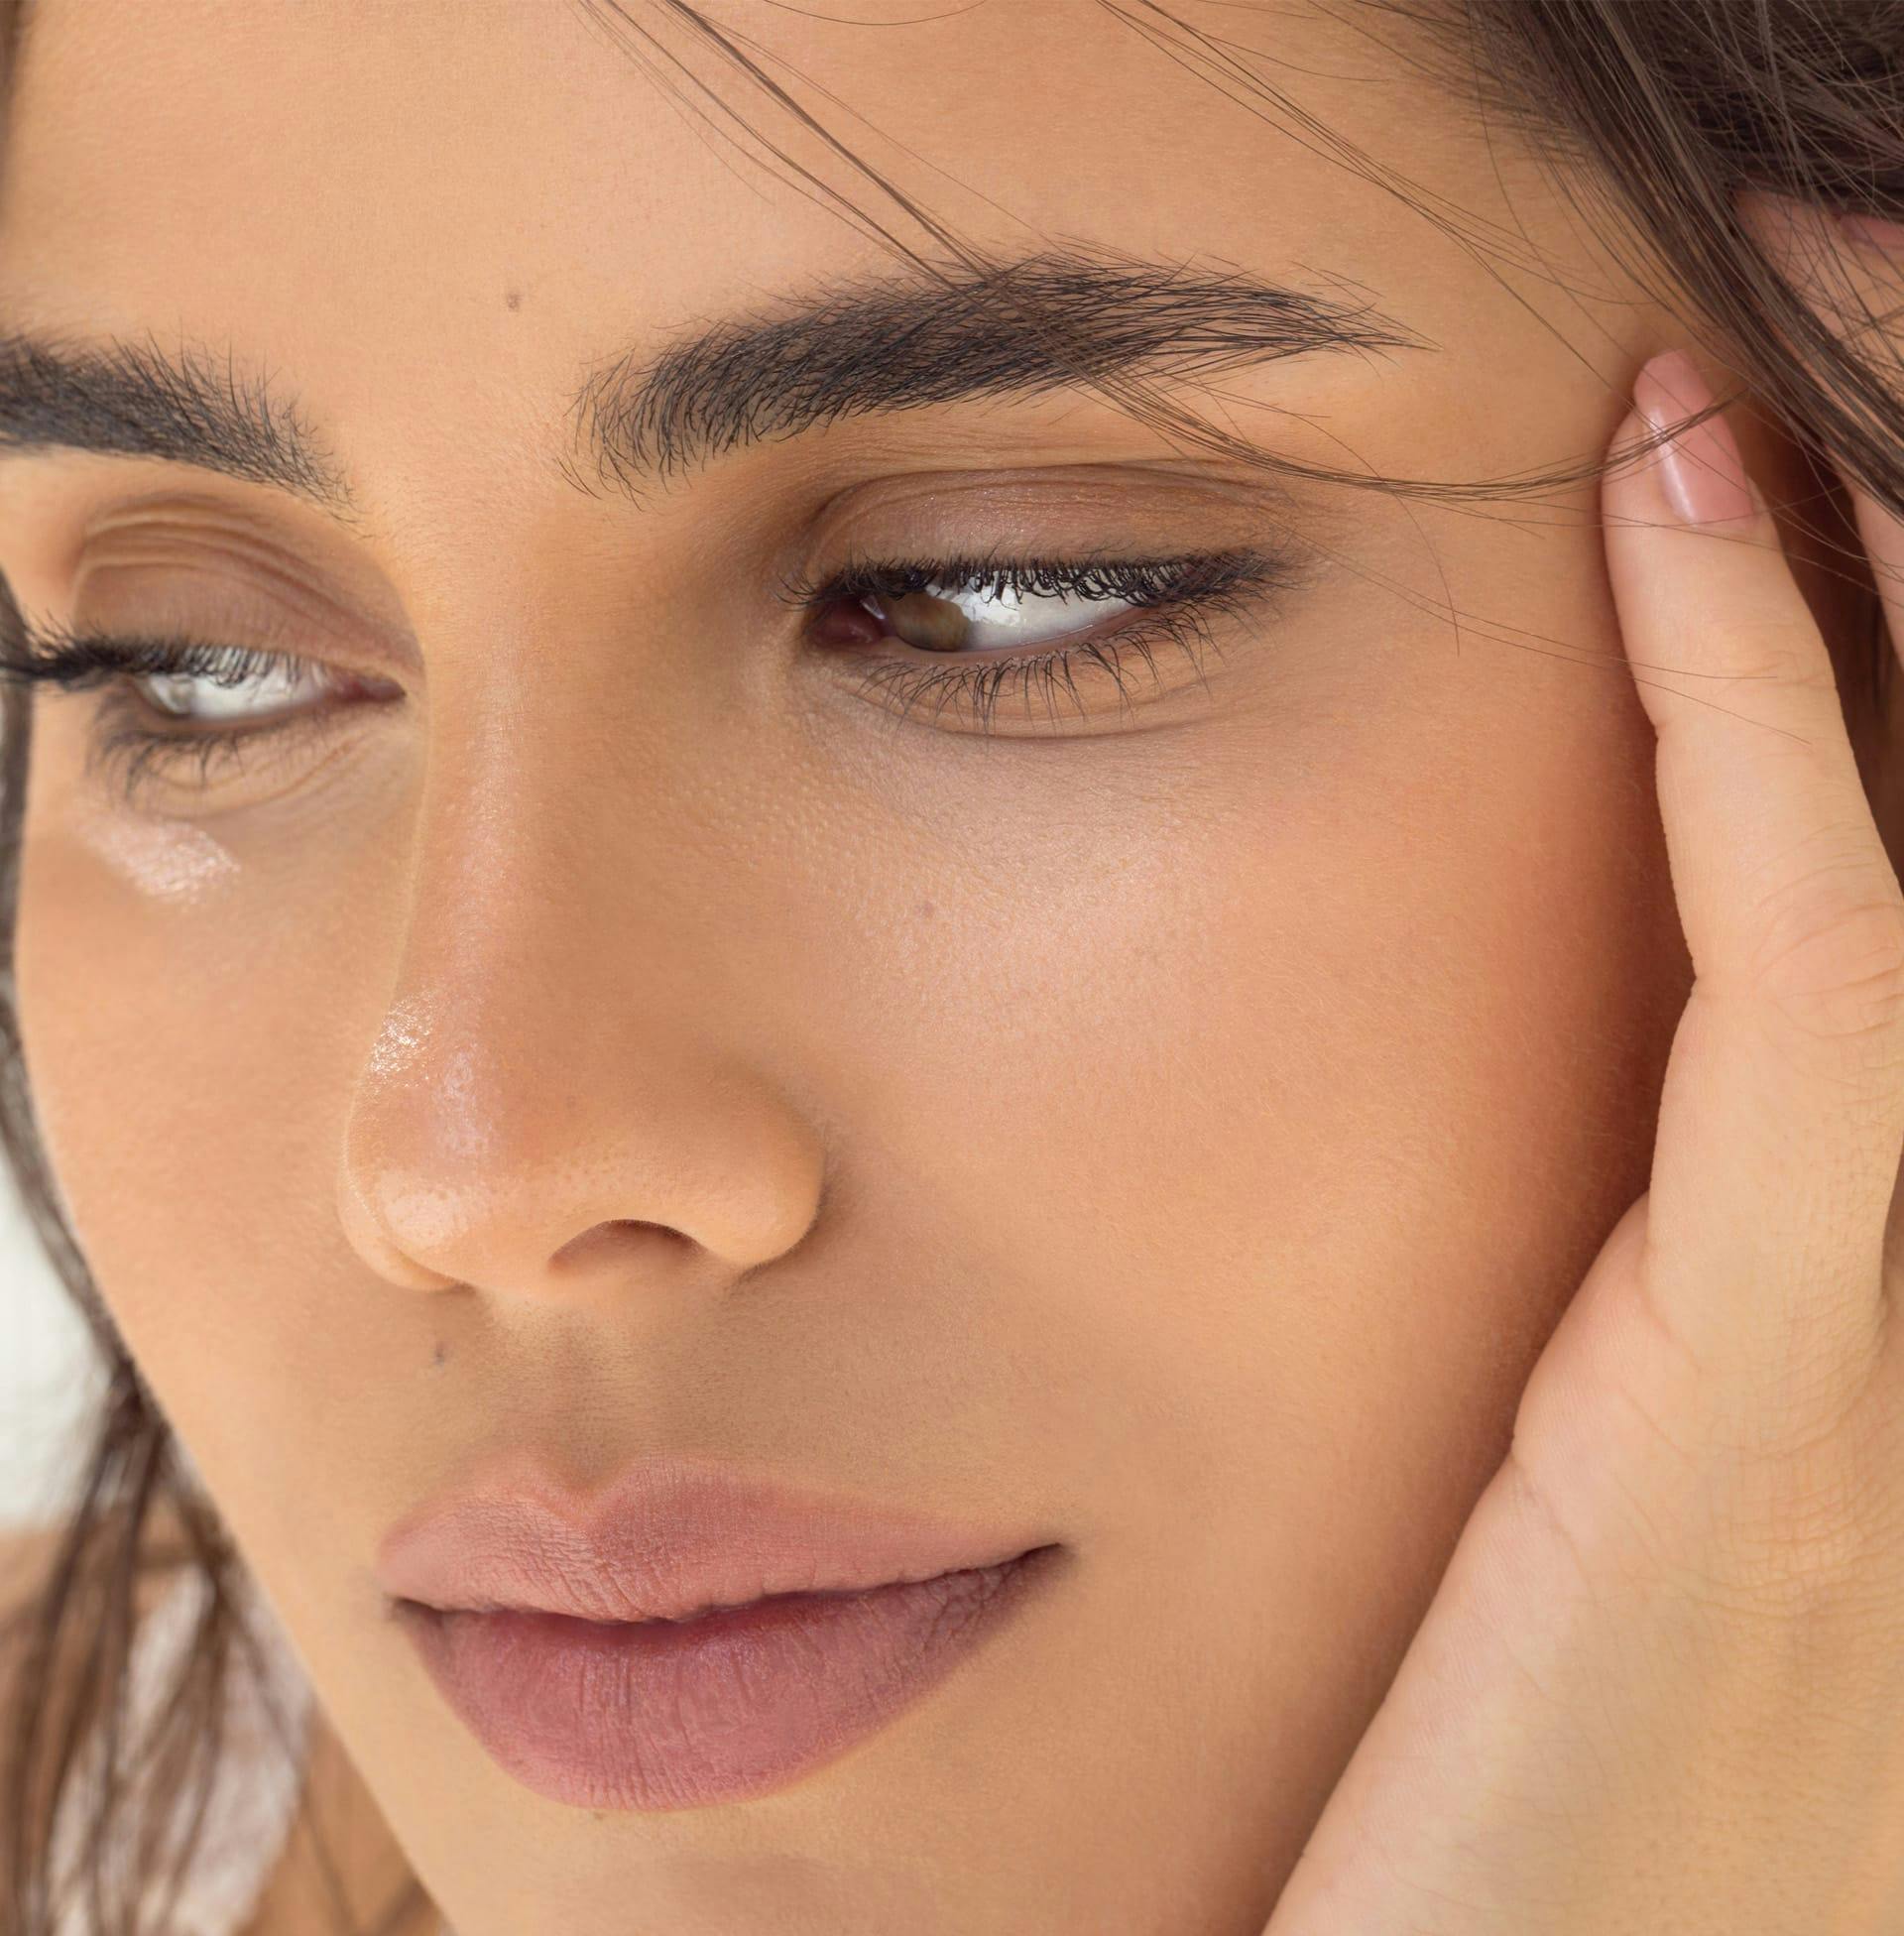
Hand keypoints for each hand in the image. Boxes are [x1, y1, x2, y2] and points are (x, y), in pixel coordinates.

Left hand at [1262, 345, 1903, 1935]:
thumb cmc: (1458, 1835)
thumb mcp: (1551, 1551)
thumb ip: (1578, 1358)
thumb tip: (1533, 1164)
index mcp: (1831, 1367)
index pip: (1869, 942)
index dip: (1842, 694)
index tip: (1742, 494)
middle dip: (1891, 599)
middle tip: (1772, 376)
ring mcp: (1885, 1377)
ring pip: (1900, 890)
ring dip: (1841, 610)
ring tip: (1710, 407)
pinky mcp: (1764, 1406)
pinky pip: (1811, 987)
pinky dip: (1765, 731)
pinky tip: (1677, 525)